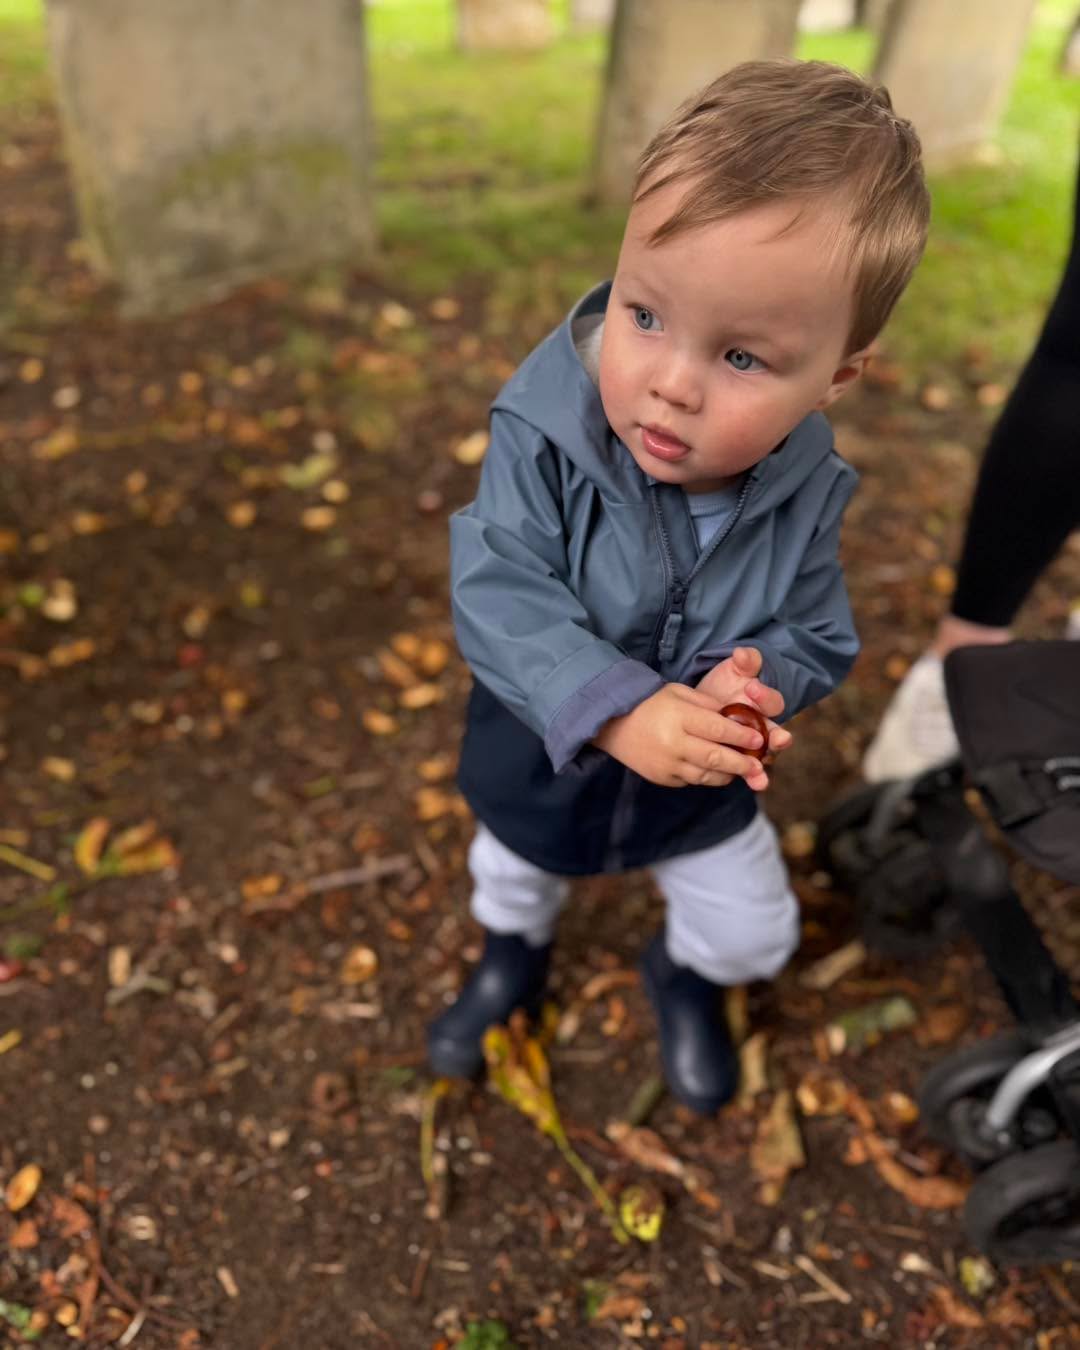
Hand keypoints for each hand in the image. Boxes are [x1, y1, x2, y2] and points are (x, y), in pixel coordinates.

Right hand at [593, 683, 766, 787]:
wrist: (612, 724)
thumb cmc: (651, 703)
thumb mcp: (679, 692)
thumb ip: (708, 704)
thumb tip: (738, 717)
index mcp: (679, 717)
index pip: (718, 729)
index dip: (741, 736)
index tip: (758, 738)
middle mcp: (673, 743)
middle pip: (716, 757)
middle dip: (742, 763)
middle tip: (758, 765)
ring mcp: (667, 764)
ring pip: (707, 775)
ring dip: (728, 774)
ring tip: (741, 770)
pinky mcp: (662, 778)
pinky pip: (692, 781)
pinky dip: (707, 777)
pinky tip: (717, 772)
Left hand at [696, 647, 792, 788]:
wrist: (708, 702)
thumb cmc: (727, 684)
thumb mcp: (735, 670)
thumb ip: (745, 662)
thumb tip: (743, 653)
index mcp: (764, 703)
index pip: (772, 701)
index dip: (764, 696)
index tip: (751, 688)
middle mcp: (765, 725)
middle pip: (777, 733)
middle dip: (778, 737)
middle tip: (778, 738)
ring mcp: (754, 743)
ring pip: (766, 755)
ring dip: (765, 765)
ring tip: (763, 775)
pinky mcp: (741, 756)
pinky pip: (751, 768)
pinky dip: (754, 777)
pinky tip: (755, 784)